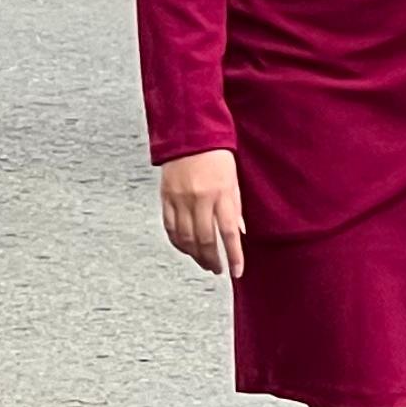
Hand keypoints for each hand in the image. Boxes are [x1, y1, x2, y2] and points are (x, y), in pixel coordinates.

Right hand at [159, 149, 245, 276]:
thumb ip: (236, 207)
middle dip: (212, 260)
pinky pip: (170, 227)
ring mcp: (180, 199)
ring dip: (195, 255)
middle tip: (218, 269)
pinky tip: (186, 249)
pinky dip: (178, 242)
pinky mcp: (166, 197)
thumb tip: (240, 233)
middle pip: (205, 239)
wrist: (190, 135)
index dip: (234, 255)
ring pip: (185, 237)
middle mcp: (200, 198)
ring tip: (205, 263)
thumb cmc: (218, 156)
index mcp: (221, 193)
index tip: (237, 271)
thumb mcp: (234, 180)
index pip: (229, 233)